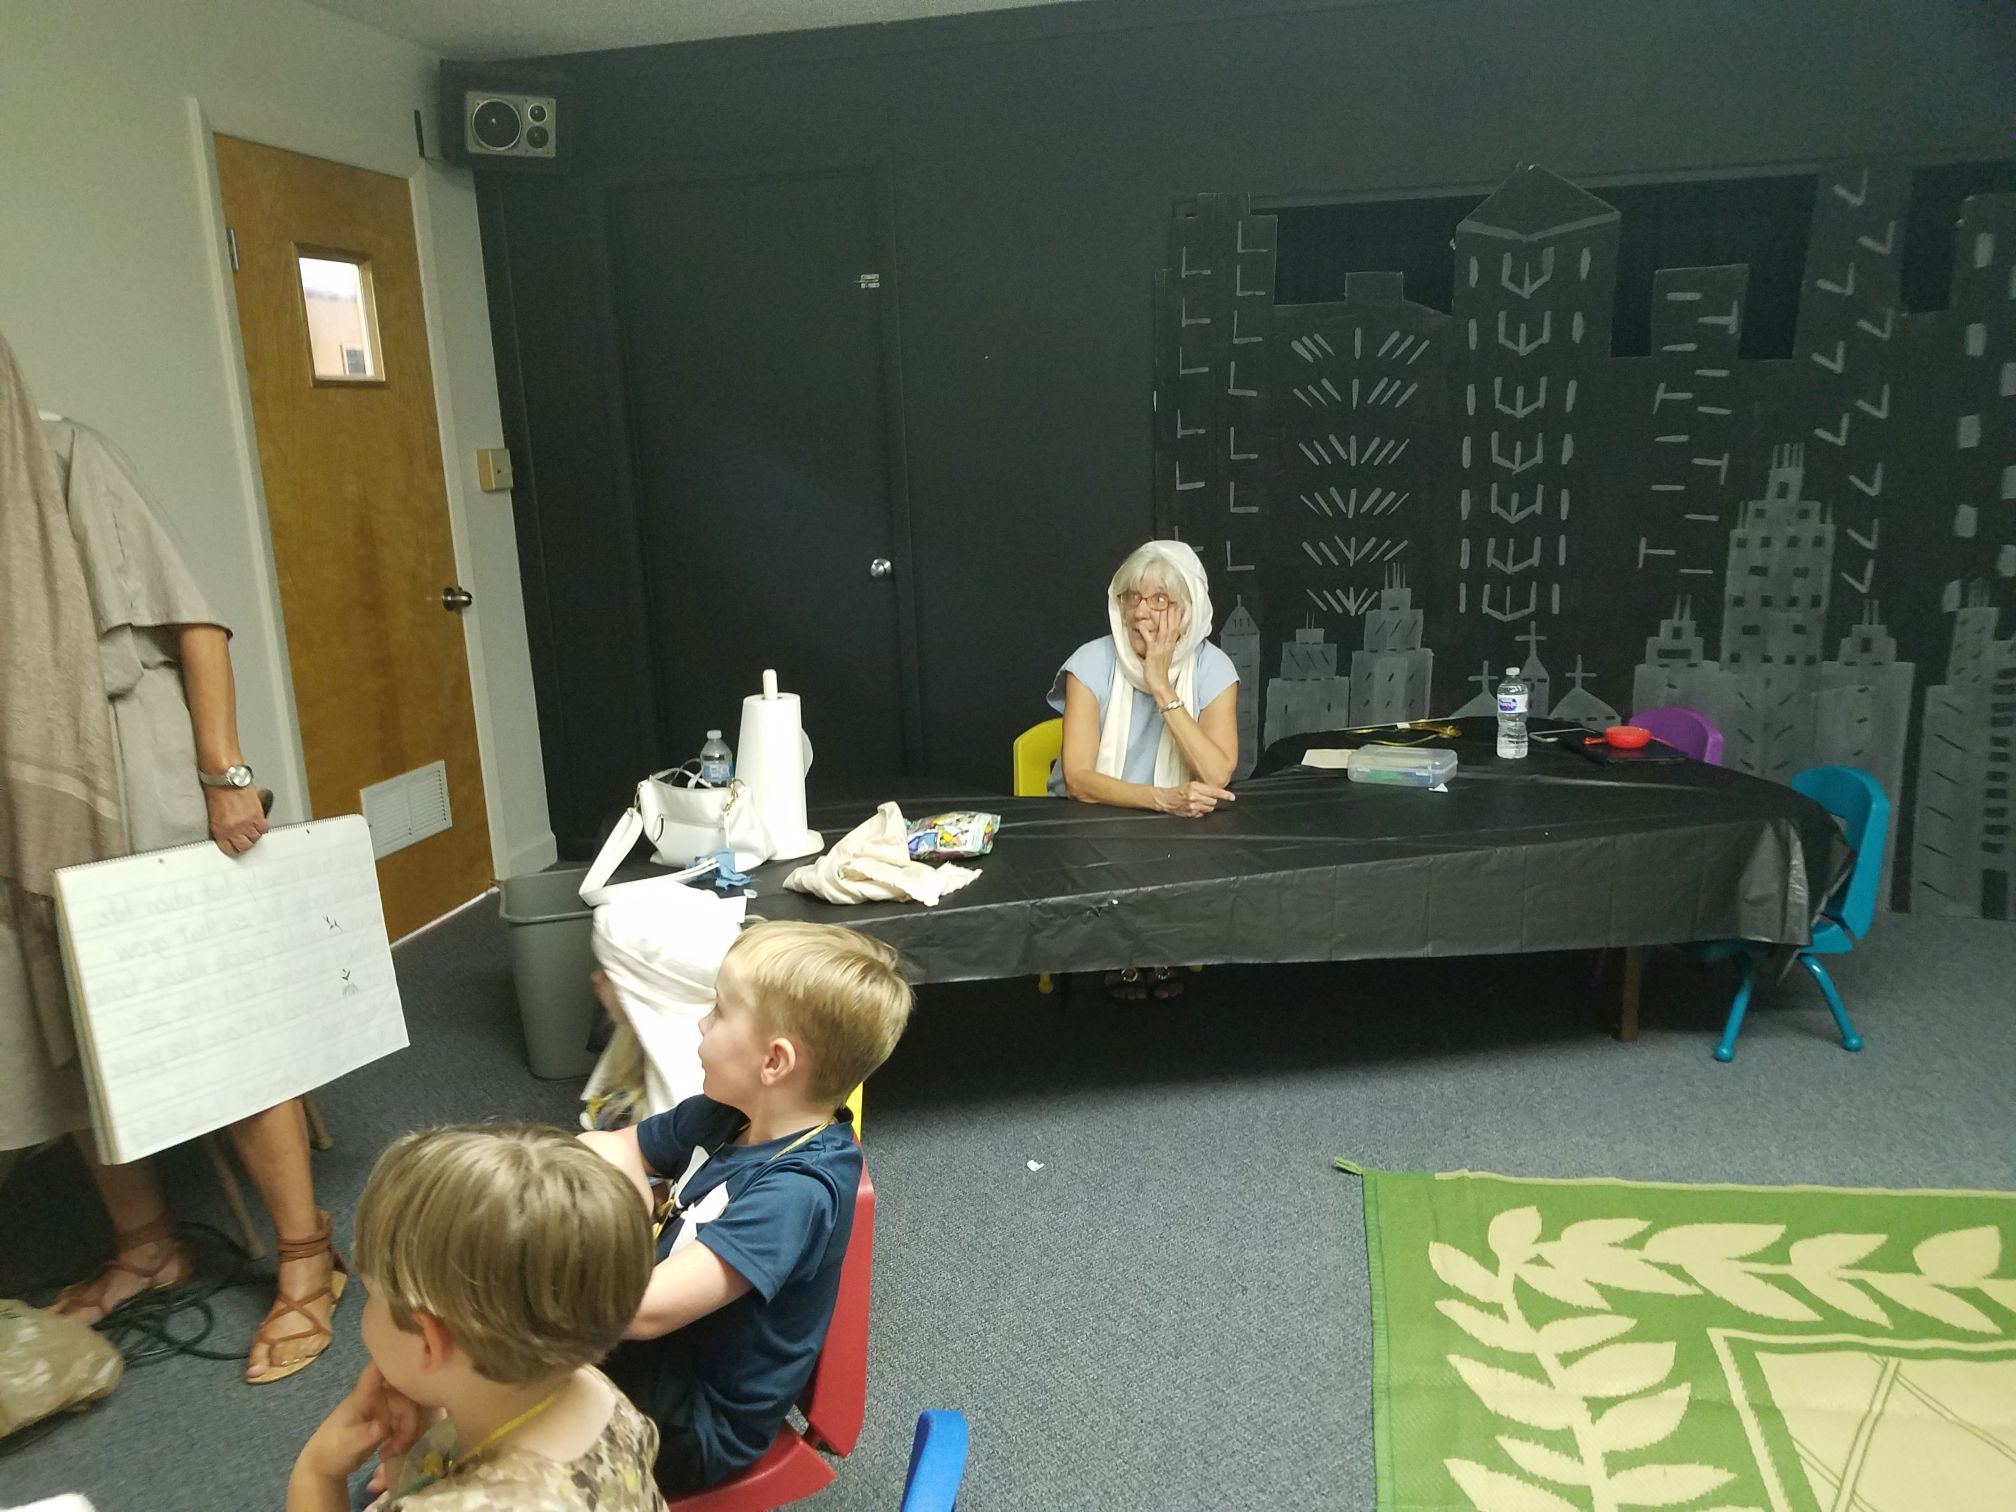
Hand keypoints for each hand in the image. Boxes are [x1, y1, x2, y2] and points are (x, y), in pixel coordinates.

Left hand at [206, 783, 268, 854]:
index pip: (230, 849)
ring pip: (256, 838)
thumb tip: (229, 835)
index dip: (233, 847)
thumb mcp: (214, 816)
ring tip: (251, 829)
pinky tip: (258, 823)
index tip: (235, 845)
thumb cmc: (218, 792)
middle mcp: (235, 829)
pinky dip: (262, 827)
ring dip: (254, 834)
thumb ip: (222, 828)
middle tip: (244, 838)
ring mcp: (247, 823)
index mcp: (221, 831)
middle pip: (245, 846)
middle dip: (245, 843)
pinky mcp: (258, 816)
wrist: (227, 780)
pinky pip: (264, 828)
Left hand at [298, 1364, 424, 1481]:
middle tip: (401, 1444)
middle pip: (404, 1394)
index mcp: (364, 1395)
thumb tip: (383, 1426)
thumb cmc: (332, 1450)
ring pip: (407, 1410)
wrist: (323, 1467)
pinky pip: (403, 1422)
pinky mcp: (385, 1422)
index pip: (378, 1368)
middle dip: (408, 1418)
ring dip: (406, 1432)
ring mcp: (381, 1410)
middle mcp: (375, 1397)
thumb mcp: (349, 1443)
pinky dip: (402, 1437)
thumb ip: (367, 1433)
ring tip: (393, 1453)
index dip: (394, 1361)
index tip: (414, 1364)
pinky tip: (389, 1453)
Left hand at [1140, 604, 1181, 702]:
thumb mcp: (1165, 654)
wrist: (1159, 682)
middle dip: (1172, 614)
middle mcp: (1167, 645)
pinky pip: (1149, 640)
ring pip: (1163, 630)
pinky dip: (1146, 632)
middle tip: (1172, 601)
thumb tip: (1165, 636)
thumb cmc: (1160, 670)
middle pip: (1171, 627)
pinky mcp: (1152, 652)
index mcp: (1171, 645)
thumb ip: (1166, 644)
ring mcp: (1161, 648)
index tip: (1177, 606)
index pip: (1175, 628)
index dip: (1176, 617)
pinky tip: (1142, 625)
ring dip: (1163, 619)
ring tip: (1162, 608)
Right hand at [1156, 781, 1235, 817]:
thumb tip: (1216, 793)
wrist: (1165, 799)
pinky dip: (1201, 811)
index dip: (1225, 795)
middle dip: (1212, 800)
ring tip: (1199, 803)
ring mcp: (1193, 806)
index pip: (1214, 791)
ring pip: (1209, 808)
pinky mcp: (1191, 814)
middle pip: (1213, 801)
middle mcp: (1194, 796)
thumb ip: (1203, 788)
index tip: (1232, 797)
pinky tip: (1194, 808)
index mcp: (1195, 787)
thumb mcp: (1190, 785)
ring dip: (1207, 806)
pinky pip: (1203, 814)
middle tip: (1204, 798)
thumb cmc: (1178, 791)